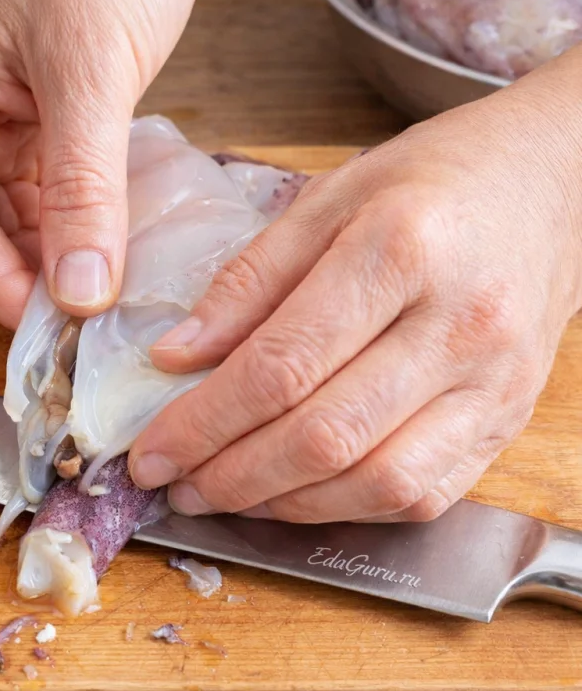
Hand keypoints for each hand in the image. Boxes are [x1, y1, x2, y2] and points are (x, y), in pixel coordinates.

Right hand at [0, 0, 210, 327]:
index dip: (0, 288)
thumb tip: (82, 290)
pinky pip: (58, 196)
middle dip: (33, 282)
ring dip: (64, 261)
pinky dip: (87, 228)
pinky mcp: (45, 123)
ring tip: (109, 306)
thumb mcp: (90, 71)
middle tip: (86, 337)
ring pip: (23, 223)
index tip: (54, 341)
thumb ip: (84, 187)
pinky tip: (119, 256)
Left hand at [129, 47, 581, 522]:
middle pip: (325, 434)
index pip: (282, 365)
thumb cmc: (430, 182)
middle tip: (171, 483)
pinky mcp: (507, 420)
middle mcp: (459, 325)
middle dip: (230, 474)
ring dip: (281, 502)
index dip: (202, 421)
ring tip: (218, 492)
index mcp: (401, 250)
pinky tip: (290, 494)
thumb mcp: (326, 197)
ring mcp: (494, 383)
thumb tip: (173, 356)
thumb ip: (247, 281)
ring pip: (374, 481)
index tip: (149, 450)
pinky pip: (421, 494)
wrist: (554, 183)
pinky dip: (344, 508)